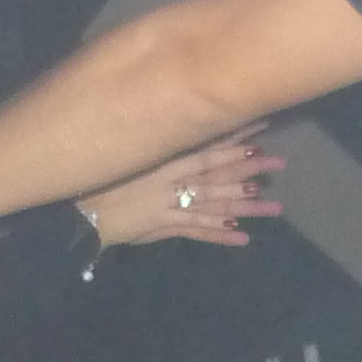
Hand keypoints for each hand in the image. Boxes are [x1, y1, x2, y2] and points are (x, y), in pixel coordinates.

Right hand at [79, 127, 284, 250]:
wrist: (81, 206)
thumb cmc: (102, 176)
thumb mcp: (132, 153)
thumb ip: (156, 144)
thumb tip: (179, 124)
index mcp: (166, 158)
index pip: (206, 143)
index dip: (234, 135)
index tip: (262, 126)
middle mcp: (172, 178)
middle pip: (218, 172)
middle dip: (249, 168)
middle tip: (279, 163)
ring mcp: (170, 203)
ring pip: (214, 203)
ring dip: (244, 205)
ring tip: (274, 207)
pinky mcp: (164, 225)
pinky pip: (196, 230)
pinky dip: (219, 235)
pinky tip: (243, 238)